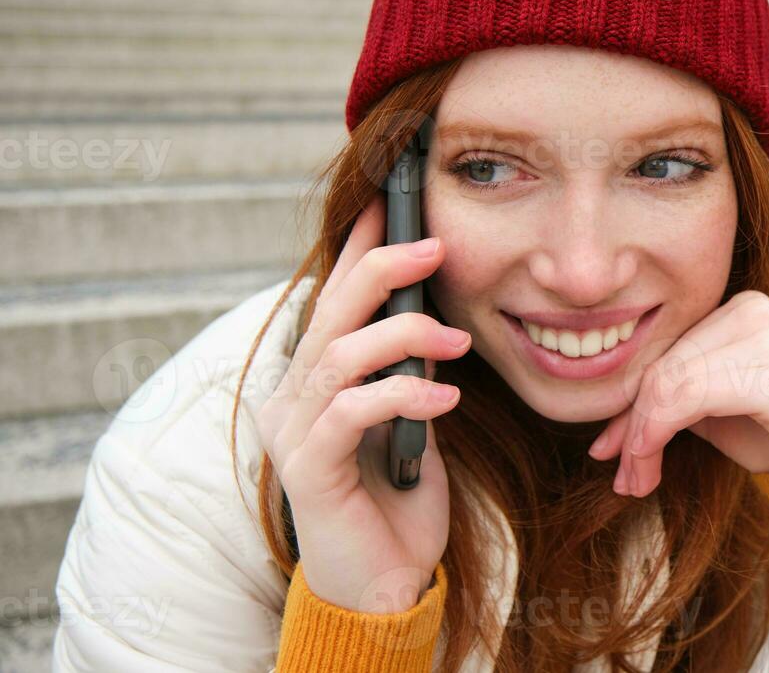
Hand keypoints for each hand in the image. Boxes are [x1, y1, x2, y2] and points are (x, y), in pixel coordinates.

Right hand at [254, 193, 470, 613]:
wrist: (383, 584)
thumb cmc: (398, 500)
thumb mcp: (413, 418)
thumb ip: (410, 369)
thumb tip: (434, 317)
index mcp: (316, 378)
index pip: (335, 297)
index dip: (360, 247)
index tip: (393, 202)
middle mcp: (293, 397)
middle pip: (331, 311)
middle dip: (383, 268)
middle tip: (436, 247)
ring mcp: (293, 432)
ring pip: (340, 354)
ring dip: (404, 336)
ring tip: (456, 342)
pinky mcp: (308, 469)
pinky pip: (351, 411)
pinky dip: (401, 395)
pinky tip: (443, 402)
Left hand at [586, 291, 768, 497]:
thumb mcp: (711, 418)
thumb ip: (666, 409)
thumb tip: (603, 439)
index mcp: (736, 307)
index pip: (663, 351)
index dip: (629, 403)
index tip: (609, 452)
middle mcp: (751, 308)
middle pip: (662, 365)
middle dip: (633, 427)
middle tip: (624, 478)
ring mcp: (767, 335)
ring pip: (669, 381)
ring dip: (642, 439)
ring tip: (636, 482)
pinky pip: (690, 396)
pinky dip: (658, 434)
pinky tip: (651, 468)